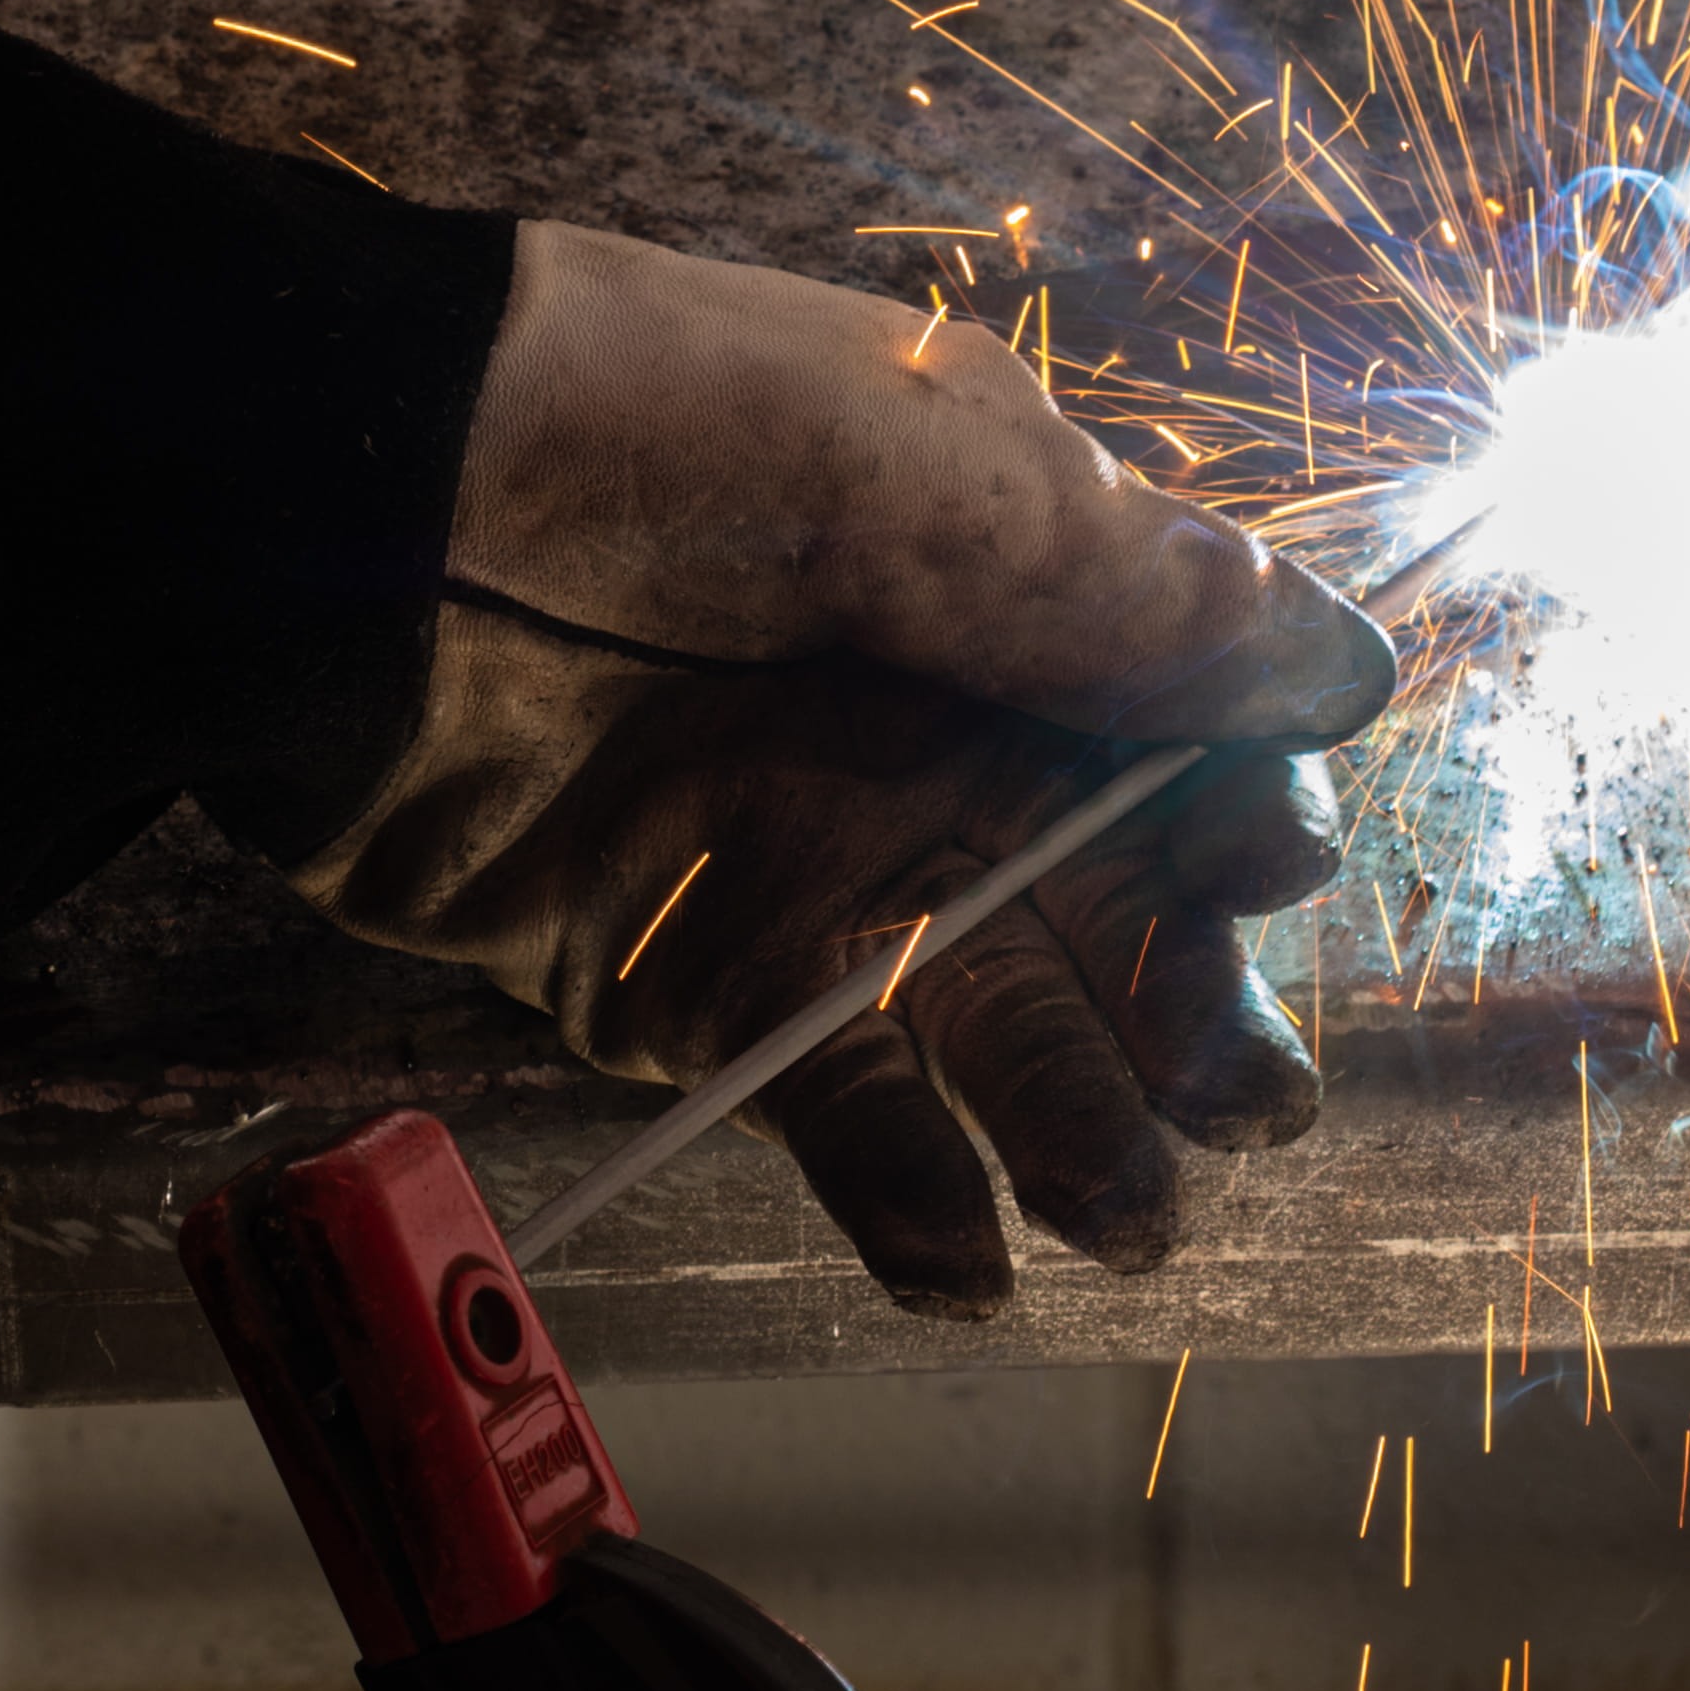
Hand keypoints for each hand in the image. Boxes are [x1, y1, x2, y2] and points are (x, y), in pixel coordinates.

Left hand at [257, 228, 1397, 1311]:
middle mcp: (937, 740)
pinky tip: (963, 1254)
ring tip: (1125, 1209)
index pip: (1195, 736)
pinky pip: (833, 1109)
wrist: (343, 518)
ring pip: (1003, 1035)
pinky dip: (909, 1196)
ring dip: (1086, 1134)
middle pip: (1126, 916)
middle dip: (1200, 1016)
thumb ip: (1119, 592)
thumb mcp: (909, 468)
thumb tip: (1346, 665)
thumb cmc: (640, 435)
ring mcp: (818, 867)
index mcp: (1010, 590)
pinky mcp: (689, 980)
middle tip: (1231, 1093)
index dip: (1251, 819)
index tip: (1261, 865)